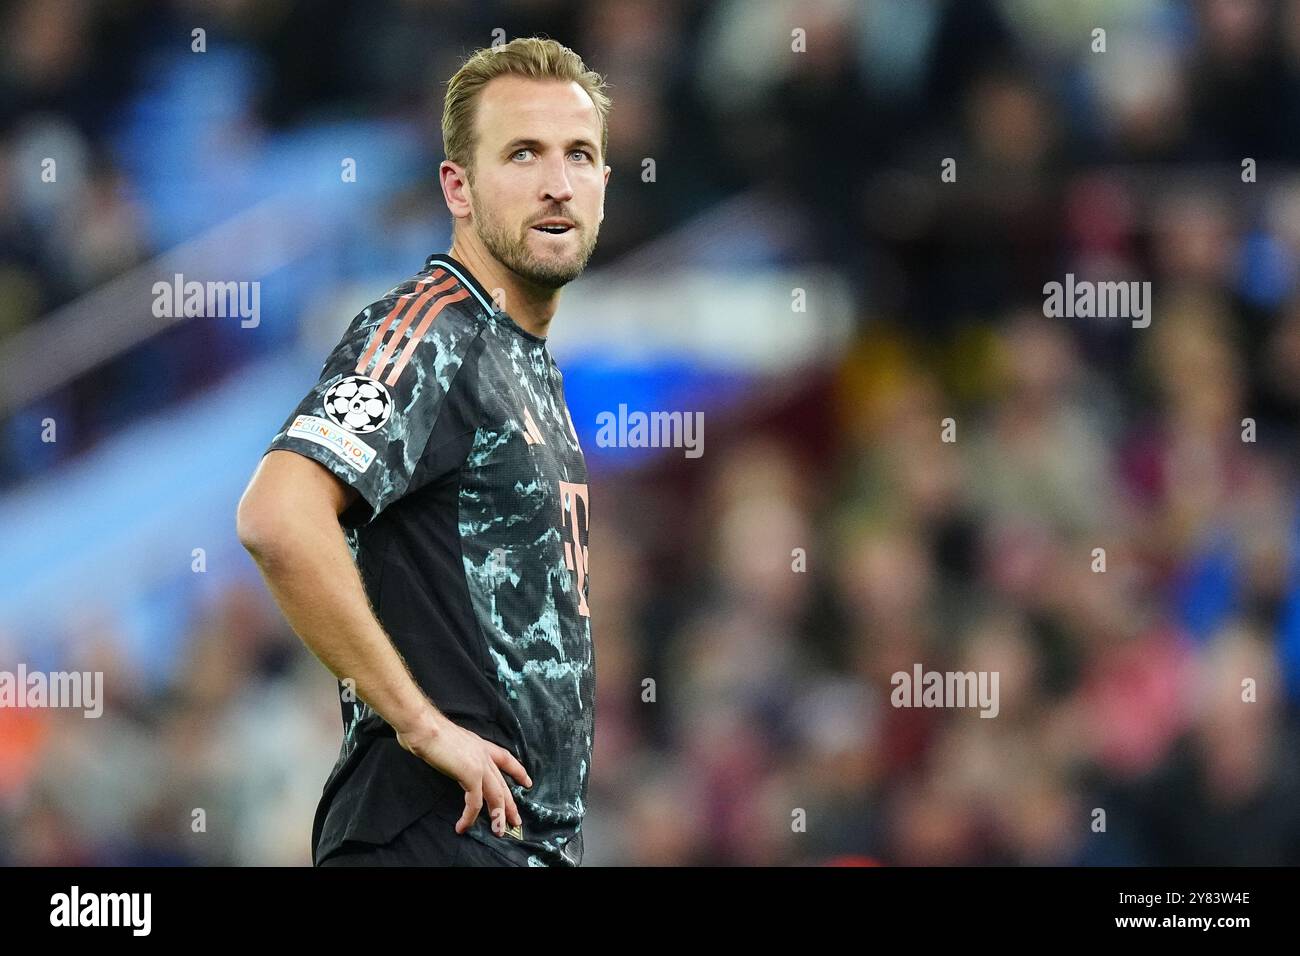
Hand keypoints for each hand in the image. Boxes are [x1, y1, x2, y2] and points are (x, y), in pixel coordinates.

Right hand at [395, 710, 532, 835]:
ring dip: (497, 816)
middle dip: (510, 805)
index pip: (506, 759)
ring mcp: (480, 765)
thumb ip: (456, 754)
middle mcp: (484, 755)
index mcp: (480, 745)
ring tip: (498, 832)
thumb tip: (451, 761)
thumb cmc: (428, 731)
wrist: (424, 727)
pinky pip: (475, 802)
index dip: (518, 771)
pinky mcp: (471, 775)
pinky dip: (470, 817)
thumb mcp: (450, 742)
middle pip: (503, 784)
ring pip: (496, 796)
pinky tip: (463, 826)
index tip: (527, 782)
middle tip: (516, 821)